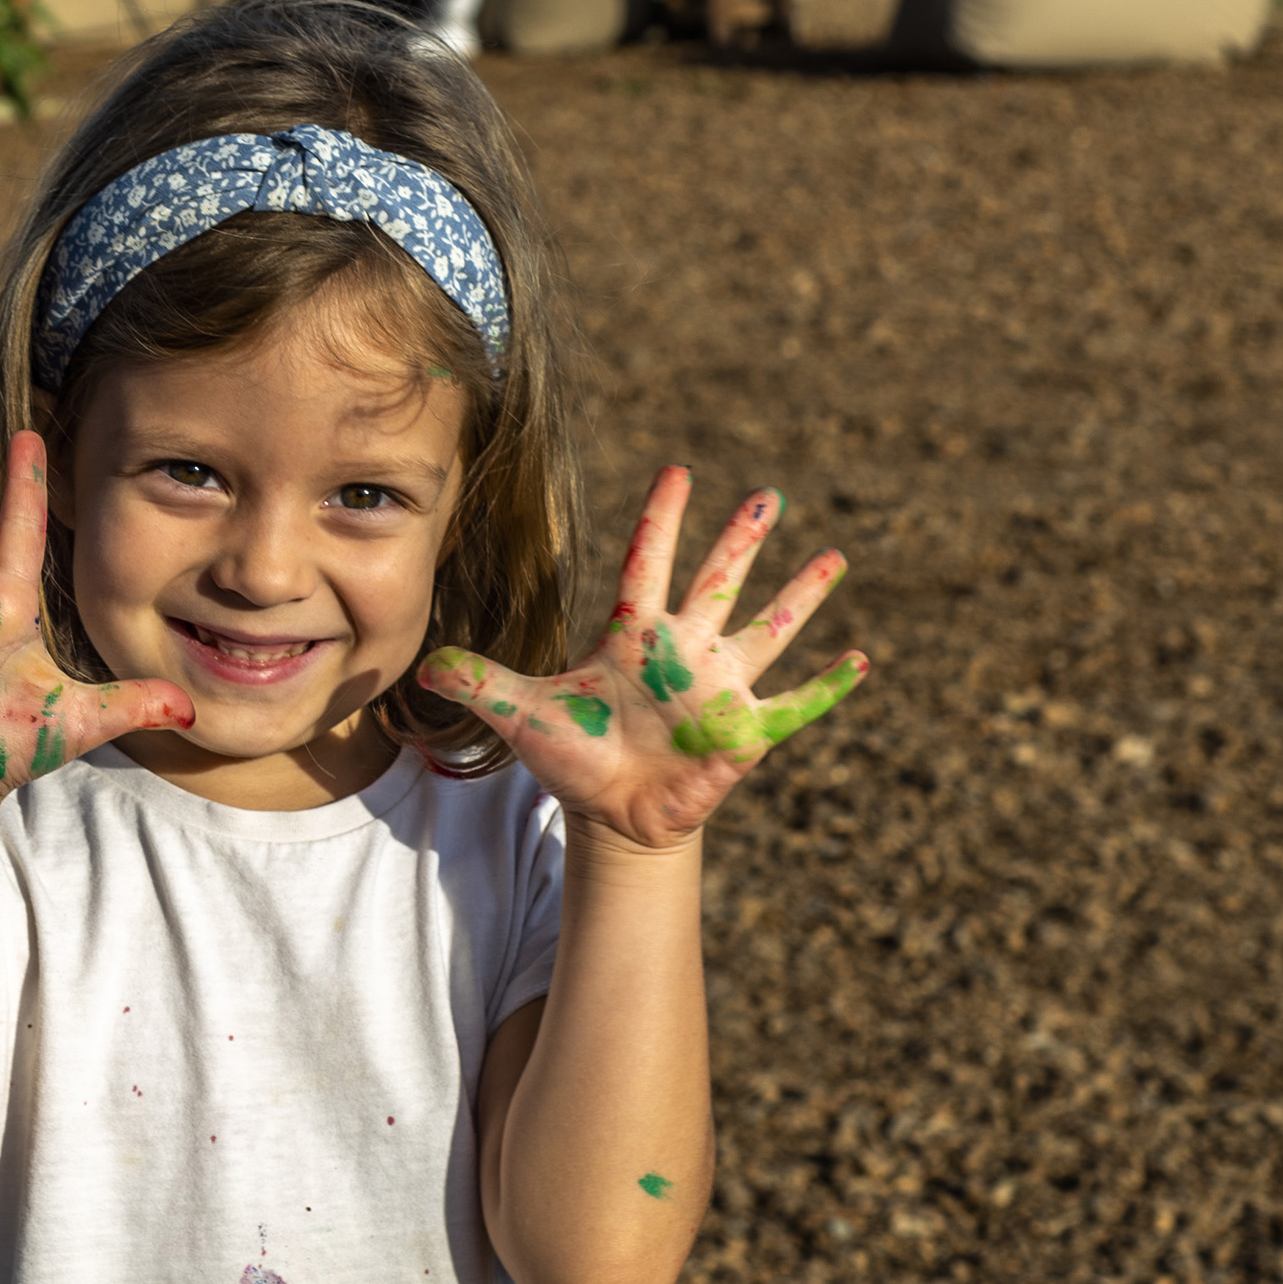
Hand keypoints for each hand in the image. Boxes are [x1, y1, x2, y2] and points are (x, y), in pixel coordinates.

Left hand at [419, 469, 863, 851]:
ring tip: (834, 557)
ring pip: (767, 630)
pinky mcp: (744, 732)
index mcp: (634, 635)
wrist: (613, 812)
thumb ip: (479, 684)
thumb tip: (421, 666)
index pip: (647, 563)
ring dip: (800, 596)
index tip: (677, 470)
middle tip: (768, 494)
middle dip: (741, 540)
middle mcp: (685, 650)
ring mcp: (720, 687)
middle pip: (718, 582)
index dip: (660, 519)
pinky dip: (827, 687)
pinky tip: (861, 660)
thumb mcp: (523, 716)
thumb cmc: (575, 756)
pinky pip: (794, 705)